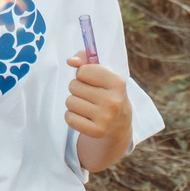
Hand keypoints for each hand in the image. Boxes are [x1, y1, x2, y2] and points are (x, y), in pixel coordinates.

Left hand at [65, 53, 133, 170]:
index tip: (92, 80)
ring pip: (69, 102)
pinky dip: (72, 116)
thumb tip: (71, 61)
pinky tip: (84, 117)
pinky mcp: (97, 132)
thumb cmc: (106, 91)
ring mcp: (106, 118)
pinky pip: (69, 118)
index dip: (83, 74)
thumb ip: (85, 58)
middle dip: (77, 88)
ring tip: (88, 106)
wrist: (119, 121)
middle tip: (90, 95)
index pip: (82, 71)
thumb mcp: (102, 72)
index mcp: (117, 82)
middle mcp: (113, 101)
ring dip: (74, 103)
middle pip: (73, 86)